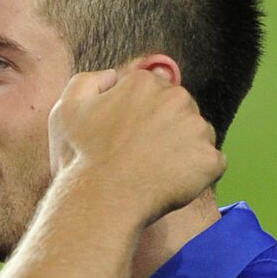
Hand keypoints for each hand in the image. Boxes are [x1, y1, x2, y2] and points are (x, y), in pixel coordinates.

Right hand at [49, 68, 224, 224]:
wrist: (100, 201)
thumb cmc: (81, 158)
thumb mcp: (66, 109)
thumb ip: (88, 81)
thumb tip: (113, 76)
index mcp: (144, 83)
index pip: (153, 92)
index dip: (139, 116)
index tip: (126, 137)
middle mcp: (176, 98)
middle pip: (180, 110)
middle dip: (165, 129)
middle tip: (140, 156)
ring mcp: (197, 129)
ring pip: (198, 135)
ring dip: (182, 150)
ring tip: (154, 171)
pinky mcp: (209, 160)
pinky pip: (211, 164)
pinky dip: (196, 174)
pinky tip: (170, 184)